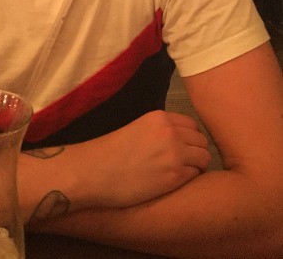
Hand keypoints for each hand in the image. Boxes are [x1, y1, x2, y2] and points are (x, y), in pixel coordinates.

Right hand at [73, 110, 210, 208]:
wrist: (94, 171)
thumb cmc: (109, 151)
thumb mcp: (136, 127)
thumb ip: (158, 129)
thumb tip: (178, 139)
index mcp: (159, 117)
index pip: (192, 125)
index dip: (188, 138)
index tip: (182, 148)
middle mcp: (170, 132)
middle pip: (201, 140)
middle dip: (195, 151)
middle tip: (183, 163)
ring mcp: (175, 154)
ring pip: (204, 157)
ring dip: (196, 165)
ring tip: (180, 173)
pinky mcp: (175, 176)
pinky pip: (197, 174)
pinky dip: (190, 178)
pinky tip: (174, 182)